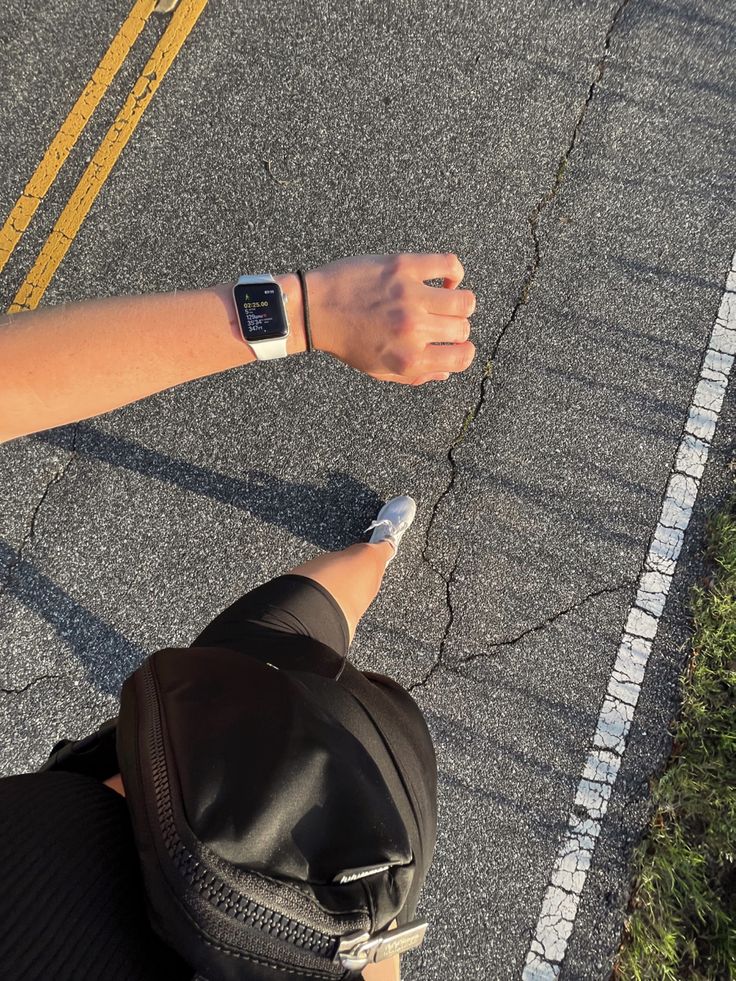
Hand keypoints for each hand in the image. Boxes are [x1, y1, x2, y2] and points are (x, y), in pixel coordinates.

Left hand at [305, 253, 475, 384]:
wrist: (314, 310)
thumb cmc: (346, 341)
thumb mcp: (378, 370)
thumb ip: (414, 376)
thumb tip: (445, 370)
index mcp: (409, 359)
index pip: (462, 357)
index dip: (462, 351)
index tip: (454, 344)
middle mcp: (413, 329)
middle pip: (463, 328)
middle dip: (456, 327)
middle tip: (439, 322)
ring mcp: (410, 296)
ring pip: (464, 300)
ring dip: (458, 302)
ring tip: (444, 301)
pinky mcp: (403, 267)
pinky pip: (449, 264)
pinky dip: (455, 272)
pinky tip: (445, 279)